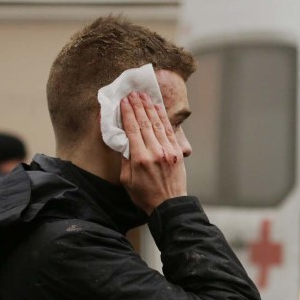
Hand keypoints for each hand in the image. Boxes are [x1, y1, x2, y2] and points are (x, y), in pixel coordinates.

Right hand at [119, 92, 186, 214]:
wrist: (169, 205)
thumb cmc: (145, 195)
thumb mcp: (127, 180)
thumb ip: (124, 159)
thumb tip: (123, 141)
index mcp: (140, 159)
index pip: (132, 129)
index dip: (127, 113)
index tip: (123, 101)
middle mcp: (155, 151)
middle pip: (144, 123)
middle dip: (137, 106)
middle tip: (132, 93)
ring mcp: (168, 151)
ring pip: (157, 124)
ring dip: (150, 108)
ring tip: (143, 96)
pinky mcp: (177, 152)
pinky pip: (169, 130)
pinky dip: (163, 118)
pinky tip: (158, 108)